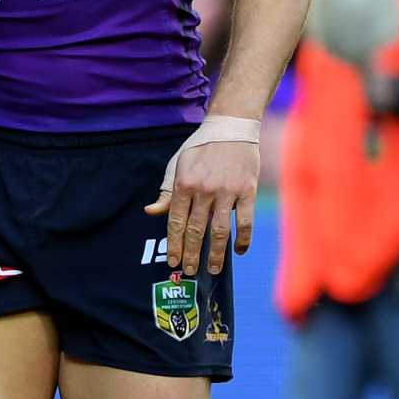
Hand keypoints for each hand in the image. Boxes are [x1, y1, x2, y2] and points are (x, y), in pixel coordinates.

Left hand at [144, 117, 262, 278]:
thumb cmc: (202, 147)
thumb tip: (151, 212)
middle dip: (191, 254)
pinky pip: (245, 221)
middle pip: (196, 231)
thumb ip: (167, 191)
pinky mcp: (247, 190)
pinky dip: (243, 238)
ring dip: (216, 253)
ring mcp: (227, 191)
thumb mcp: (178, 165)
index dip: (174, 245)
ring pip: (220, 230)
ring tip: (214, 269)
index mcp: (184, 185)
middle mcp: (203, 190)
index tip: (173, 261)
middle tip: (189, 271)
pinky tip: (239, 250)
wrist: (232, 127)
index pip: (176, 222)